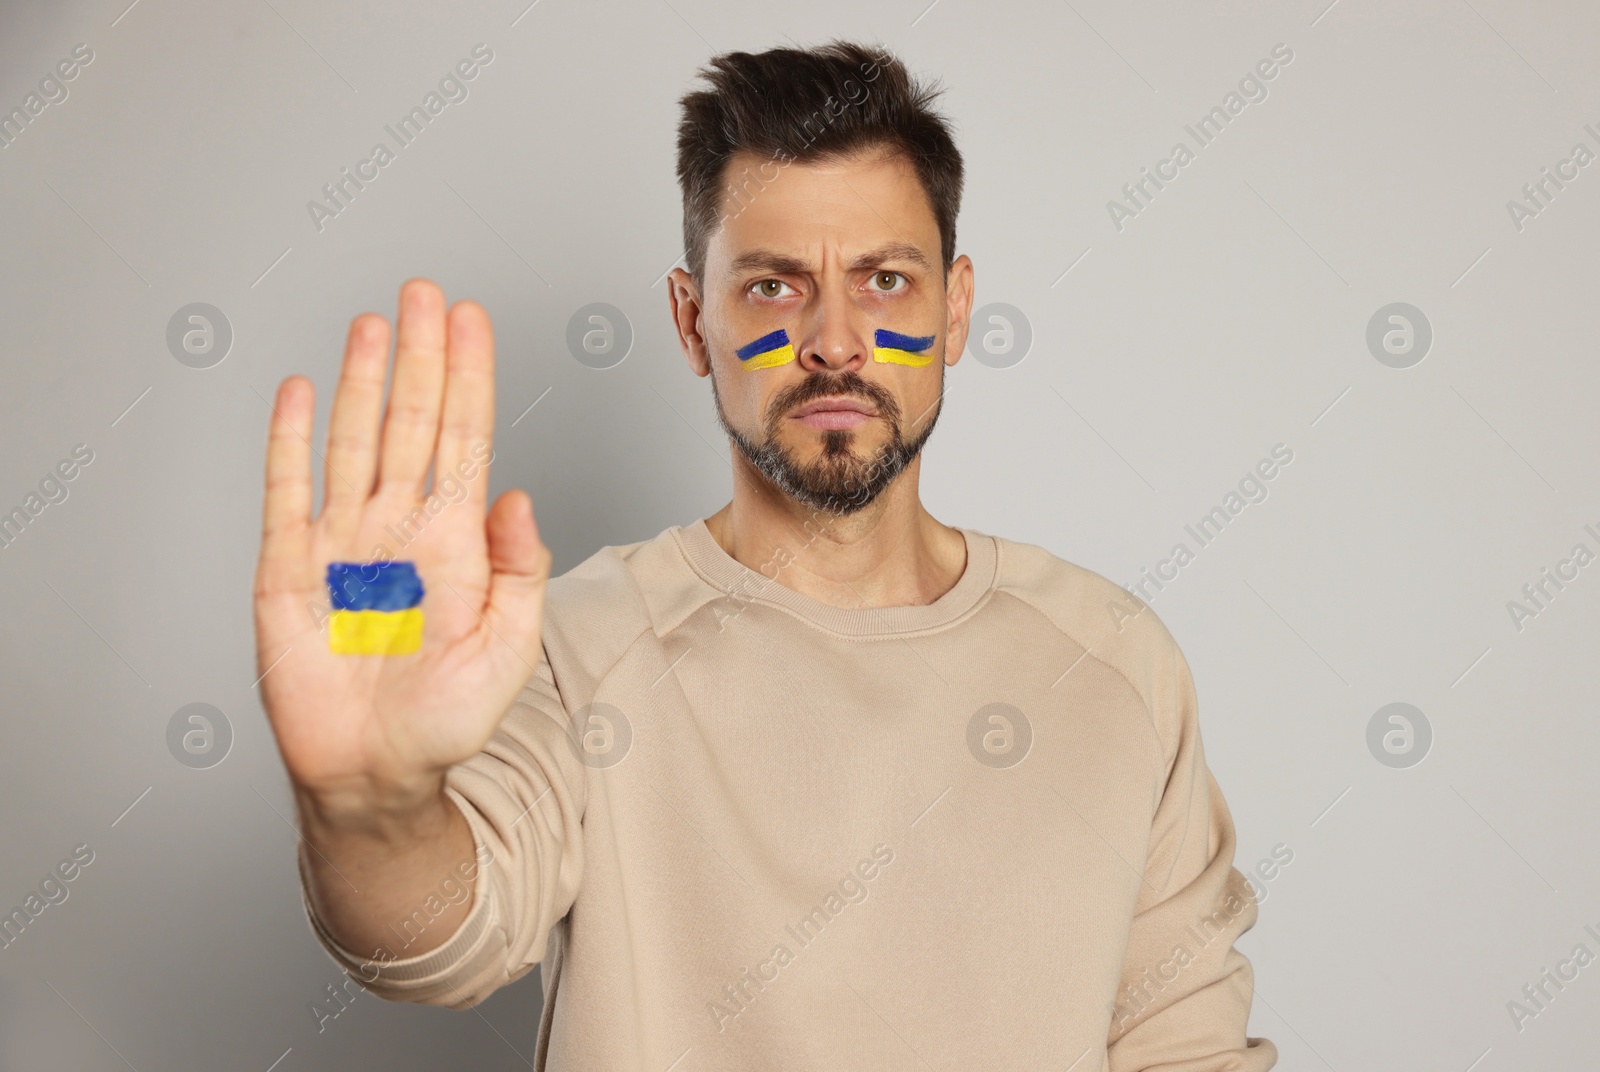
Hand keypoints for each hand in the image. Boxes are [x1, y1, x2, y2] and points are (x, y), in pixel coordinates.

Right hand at [252, 279, 550, 822]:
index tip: (471, 320)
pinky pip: (287, 494)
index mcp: (456, 543)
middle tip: (424, 292)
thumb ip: (519, 572)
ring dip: (362, 381)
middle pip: (412, 423)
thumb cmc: (445, 718)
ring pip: (353, 442)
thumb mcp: (508, 649)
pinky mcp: (289, 570)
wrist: (375, 773)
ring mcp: (343, 543)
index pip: (465, 440)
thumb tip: (519, 495)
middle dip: (421, 356)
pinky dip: (290, 443)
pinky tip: (299, 390)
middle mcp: (400, 528)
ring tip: (375, 323)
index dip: (469, 378)